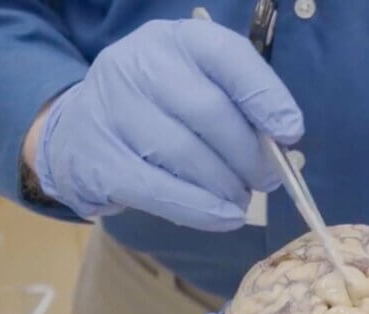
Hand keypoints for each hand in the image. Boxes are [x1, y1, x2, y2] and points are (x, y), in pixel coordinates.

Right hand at [27, 19, 303, 228]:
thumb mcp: (196, 86)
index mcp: (175, 40)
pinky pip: (159, 190)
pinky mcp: (99, 160)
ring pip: (184, 154)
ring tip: (241, 199)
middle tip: (267, 179)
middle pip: (208, 112)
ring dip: (225, 185)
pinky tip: (224, 217)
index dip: (265, 95)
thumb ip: (237, 105)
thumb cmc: (157, 109)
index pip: (227, 57)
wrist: (78, 132)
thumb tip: (282, 142)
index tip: (290, 131)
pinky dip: (200, 209)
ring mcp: (112, 111)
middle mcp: (138, 64)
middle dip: (248, 154)